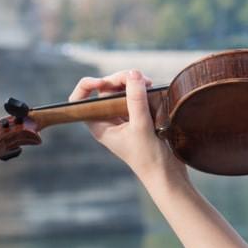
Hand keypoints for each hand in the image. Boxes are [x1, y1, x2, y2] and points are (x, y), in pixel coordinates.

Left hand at [68, 69, 185, 179]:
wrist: (166, 174)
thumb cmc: (148, 157)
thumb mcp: (141, 126)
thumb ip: (136, 99)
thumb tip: (133, 73)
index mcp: (99, 125)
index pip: (80, 100)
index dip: (87, 85)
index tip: (103, 81)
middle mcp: (108, 120)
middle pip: (105, 90)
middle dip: (120, 80)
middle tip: (139, 78)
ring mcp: (123, 118)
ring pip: (121, 91)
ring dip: (133, 83)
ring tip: (149, 84)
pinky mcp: (138, 118)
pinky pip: (135, 97)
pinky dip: (143, 90)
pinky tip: (153, 90)